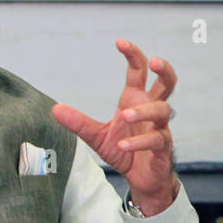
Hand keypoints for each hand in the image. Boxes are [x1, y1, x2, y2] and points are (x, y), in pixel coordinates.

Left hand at [51, 39, 179, 215]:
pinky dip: (139, 141)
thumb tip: (55, 109)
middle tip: (154, 61)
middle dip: (164, 70)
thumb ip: (79, 122)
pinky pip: (156, 139)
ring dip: (143, 111)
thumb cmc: (124, 152)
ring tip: (124, 115)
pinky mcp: (162, 148)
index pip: (139, 72)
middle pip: (167, 83)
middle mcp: (150, 110)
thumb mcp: (96, 136)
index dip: (133, 55)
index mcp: (135, 100)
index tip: (120, 42)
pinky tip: (124, 144)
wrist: (141, 180)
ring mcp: (159, 128)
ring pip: (161, 110)